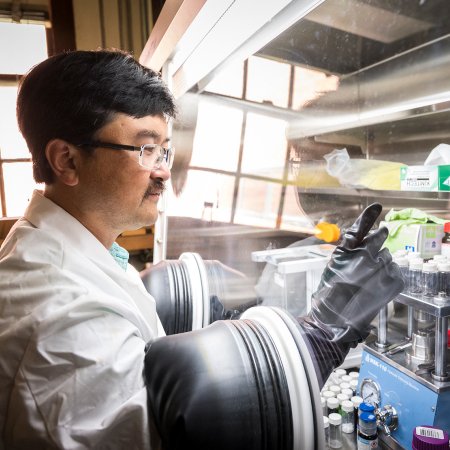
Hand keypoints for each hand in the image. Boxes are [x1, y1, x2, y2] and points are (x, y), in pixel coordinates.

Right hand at [309, 203, 403, 345]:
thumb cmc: (330, 290)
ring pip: (389, 257)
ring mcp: (381, 269)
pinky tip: (377, 286)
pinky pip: (396, 271)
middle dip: (377, 246)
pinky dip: (389, 276)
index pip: (361, 227)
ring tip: (369, 279)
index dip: (369, 216)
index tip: (377, 206)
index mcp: (348, 250)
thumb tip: (365, 234)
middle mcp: (365, 256)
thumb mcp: (334, 262)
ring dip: (382, 264)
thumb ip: (349, 246)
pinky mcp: (393, 282)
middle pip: (379, 240)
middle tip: (369, 259)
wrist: (335, 316)